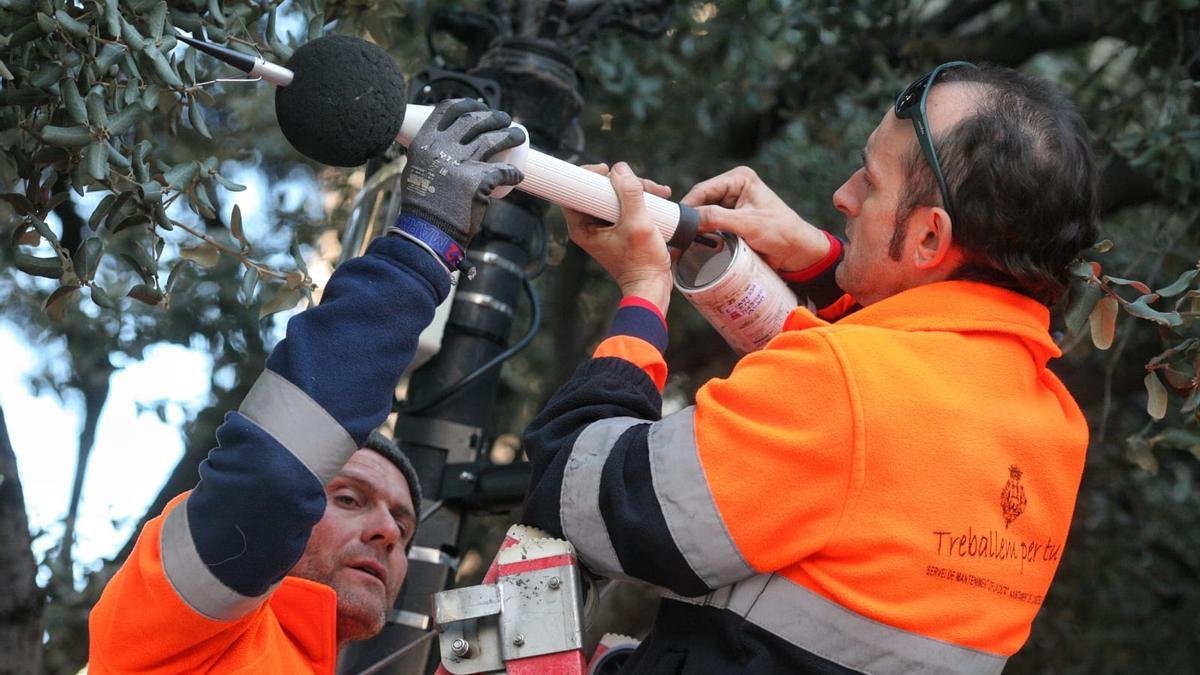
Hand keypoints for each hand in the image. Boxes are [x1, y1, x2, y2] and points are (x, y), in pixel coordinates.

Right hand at [401, 99, 525, 247]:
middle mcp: (441, 149)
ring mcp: (460, 164)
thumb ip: (429, 157)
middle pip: (474, 120)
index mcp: (424, 143)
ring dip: (510, 135)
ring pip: (493, 139)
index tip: (481, 107)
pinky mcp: (478, 181)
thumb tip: (443, 146)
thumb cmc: (423, 206)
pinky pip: (504, 171)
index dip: (469, 104)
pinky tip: (518, 174)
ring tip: (519, 136)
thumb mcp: (416, 172)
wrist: (427, 233)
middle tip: (505, 120)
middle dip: (494, 117)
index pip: (448, 109)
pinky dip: (514, 172)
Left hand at [563, 162, 673, 313]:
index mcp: (583, 227)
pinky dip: (639, 200)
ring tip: (660, 194)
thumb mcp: (638, 224)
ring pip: (615, 196)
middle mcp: (590, 226)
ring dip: (637, 190)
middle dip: (624, 183)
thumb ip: (630, 194)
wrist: (652, 286)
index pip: (574, 190)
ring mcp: (605, 228)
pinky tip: (657, 200)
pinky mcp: (619, 230)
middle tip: (645, 186)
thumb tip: (620, 170)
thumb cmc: (642, 263)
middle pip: (599, 190)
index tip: (607, 171)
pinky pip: (624, 206)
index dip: (589, 175)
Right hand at [682, 166, 829, 272]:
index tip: (673, 225)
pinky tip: (693, 247)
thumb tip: (688, 220)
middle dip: (689, 220)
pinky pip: (710, 227)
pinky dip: (702, 237)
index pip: (703, 189)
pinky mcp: (731, 222)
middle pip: (700, 203)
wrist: (798, 253)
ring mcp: (731, 206)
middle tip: (675, 239)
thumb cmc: (781, 232)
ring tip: (681, 245)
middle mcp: (733, 188)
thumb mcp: (748, 224)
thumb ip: (718, 218)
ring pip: (702, 216)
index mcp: (739, 179)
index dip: (687, 207)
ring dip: (694, 230)